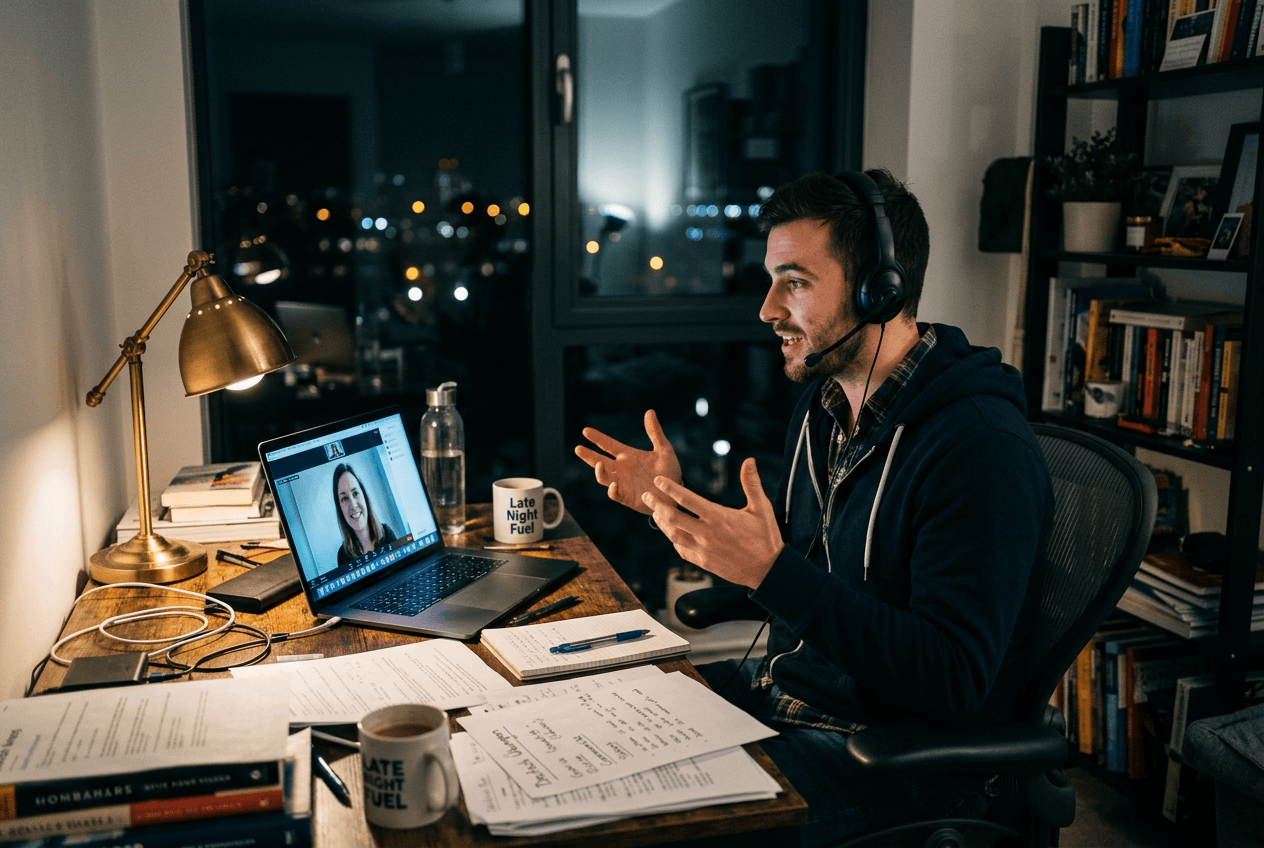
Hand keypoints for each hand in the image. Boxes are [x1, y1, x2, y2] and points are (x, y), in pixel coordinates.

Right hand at [575, 409, 682, 514]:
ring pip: (603, 477)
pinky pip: (615, 494)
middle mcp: (621, 469)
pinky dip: (612, 490)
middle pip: (599, 461)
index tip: (585, 430)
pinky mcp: (627, 497)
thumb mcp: (664, 450)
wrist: (675, 493)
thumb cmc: (669, 471)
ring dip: (599, 472)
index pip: (608, 445)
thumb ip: (655, 432)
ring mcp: (623, 483)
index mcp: (628, 456)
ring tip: (599, 465)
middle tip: (578, 448)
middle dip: (588, 455)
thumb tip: (649, 411)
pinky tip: (613, 485)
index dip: (597, 438)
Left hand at [642, 457, 782, 588]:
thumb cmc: (766, 537)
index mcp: (719, 517)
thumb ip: (752, 483)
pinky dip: (674, 540)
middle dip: (657, 505)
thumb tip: (749, 460)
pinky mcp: (704, 562)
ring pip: (674, 535)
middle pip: (673, 518)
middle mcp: (707, 533)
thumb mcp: (762, 508)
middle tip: (646, 496)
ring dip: (662, 523)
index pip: (687, 499)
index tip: (657, 480)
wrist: (768, 570)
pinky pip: (682, 550)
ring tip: (654, 513)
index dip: (670, 488)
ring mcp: (704, 549)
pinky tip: (671, 533)